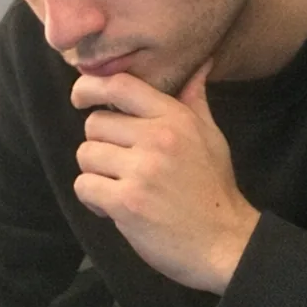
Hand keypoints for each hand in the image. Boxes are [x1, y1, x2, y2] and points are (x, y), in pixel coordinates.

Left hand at [71, 62, 259, 292]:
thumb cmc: (215, 189)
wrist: (225, 242)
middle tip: (118, 165)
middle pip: (95, 124)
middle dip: (100, 145)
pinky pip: (84, 186)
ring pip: (86, 155)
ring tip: (118, 186)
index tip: (81, 97)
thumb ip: (195, 100)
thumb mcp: (212, 136)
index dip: (90, 86)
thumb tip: (200, 64)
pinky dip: (92, 197)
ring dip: (95, 173)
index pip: (120, 85)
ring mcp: (141, 171)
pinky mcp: (126, 203)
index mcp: (174, 118)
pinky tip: (112, 207)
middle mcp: (157, 138)